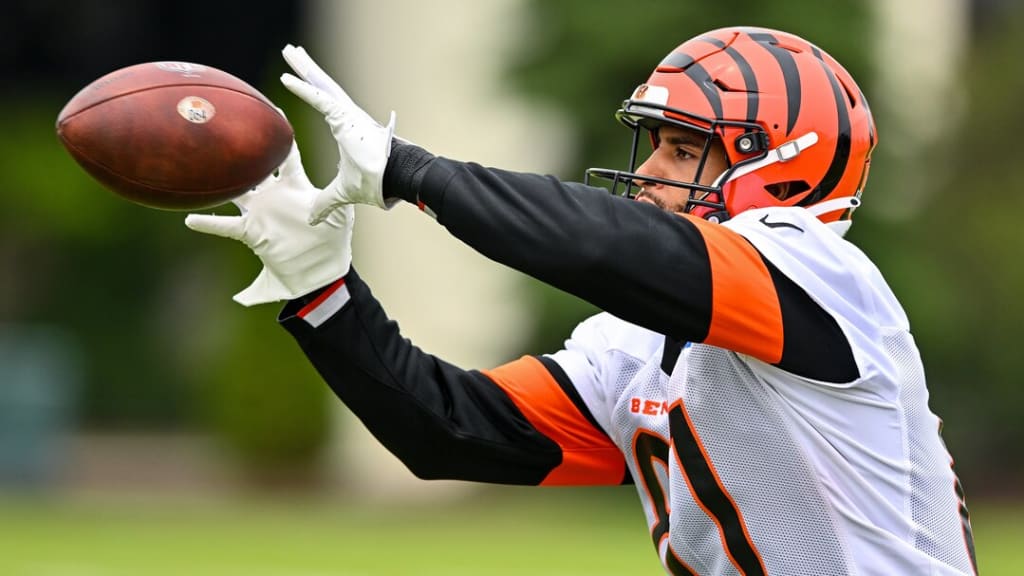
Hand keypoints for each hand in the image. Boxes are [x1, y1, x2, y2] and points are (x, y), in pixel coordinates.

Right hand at [185, 143, 353, 305]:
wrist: (319, 269)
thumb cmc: (333, 239)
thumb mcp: (340, 215)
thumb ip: (336, 198)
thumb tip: (343, 184)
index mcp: (295, 186)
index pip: (285, 155)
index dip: (279, 135)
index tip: (272, 112)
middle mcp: (273, 194)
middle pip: (254, 166)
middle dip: (243, 150)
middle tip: (226, 128)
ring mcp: (260, 212)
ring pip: (235, 191)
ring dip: (220, 181)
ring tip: (199, 166)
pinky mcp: (251, 231)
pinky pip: (226, 226)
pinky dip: (209, 223)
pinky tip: (191, 219)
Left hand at [281, 44, 396, 223]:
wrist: (397, 182)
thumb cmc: (378, 184)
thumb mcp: (342, 194)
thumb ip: (325, 203)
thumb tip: (311, 218)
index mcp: (348, 129)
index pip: (324, 104)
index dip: (310, 91)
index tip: (296, 79)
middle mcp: (348, 117)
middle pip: (322, 87)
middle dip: (306, 70)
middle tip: (291, 52)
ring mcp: (349, 115)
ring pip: (321, 85)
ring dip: (304, 68)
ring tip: (289, 51)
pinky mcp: (347, 118)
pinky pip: (321, 99)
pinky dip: (305, 89)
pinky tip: (288, 78)